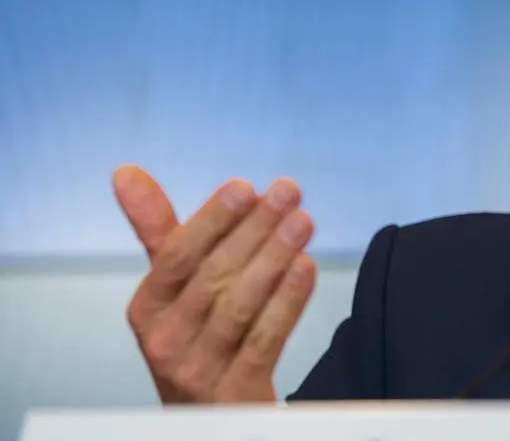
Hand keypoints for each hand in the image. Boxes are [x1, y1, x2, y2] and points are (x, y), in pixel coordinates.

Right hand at [115, 166, 316, 402]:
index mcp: (147, 307)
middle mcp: (164, 340)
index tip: (246, 186)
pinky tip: (307, 266)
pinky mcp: (234, 392)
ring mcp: (197, 370)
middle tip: (289, 191)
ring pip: (239, 305)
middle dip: (254, 229)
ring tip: (303, 221)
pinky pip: (263, 340)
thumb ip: (158, 230)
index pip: (177, 256)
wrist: (210, 413)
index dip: (211, 220)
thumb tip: (126, 172)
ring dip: (274, 256)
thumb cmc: (195, 333)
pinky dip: (286, 301)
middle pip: (213, 276)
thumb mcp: (174, 287)